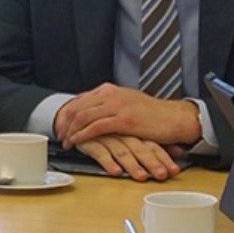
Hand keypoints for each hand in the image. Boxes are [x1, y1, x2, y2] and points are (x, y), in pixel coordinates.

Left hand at [57, 83, 201, 150]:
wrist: (174, 118)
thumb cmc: (152, 114)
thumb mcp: (126, 103)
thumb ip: (108, 105)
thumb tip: (91, 112)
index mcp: (109, 90)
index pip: (79, 100)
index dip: (66, 114)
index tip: (60, 125)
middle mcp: (110, 94)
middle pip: (77, 107)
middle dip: (64, 123)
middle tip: (59, 136)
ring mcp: (116, 105)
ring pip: (83, 116)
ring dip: (71, 131)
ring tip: (66, 142)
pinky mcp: (123, 119)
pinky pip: (95, 127)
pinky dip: (82, 135)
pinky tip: (77, 142)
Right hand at [70, 134, 186, 181]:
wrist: (78, 115)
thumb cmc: (109, 128)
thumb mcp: (133, 132)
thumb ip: (154, 142)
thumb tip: (180, 150)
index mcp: (134, 130)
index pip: (152, 143)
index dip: (164, 157)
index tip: (174, 170)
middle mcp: (122, 132)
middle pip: (140, 147)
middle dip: (152, 162)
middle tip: (161, 175)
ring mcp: (106, 136)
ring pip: (122, 150)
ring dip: (132, 164)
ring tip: (141, 177)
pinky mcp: (90, 141)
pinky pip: (100, 152)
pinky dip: (108, 162)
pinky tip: (116, 171)